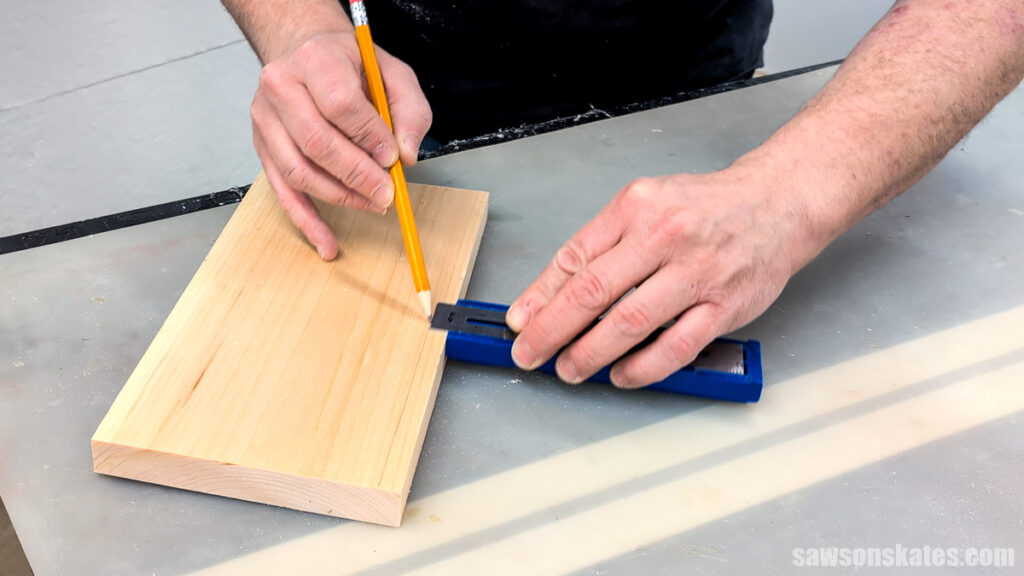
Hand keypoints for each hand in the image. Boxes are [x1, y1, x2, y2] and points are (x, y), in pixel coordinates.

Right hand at [251, 31, 431, 259]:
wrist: (304, 51)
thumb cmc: (349, 64)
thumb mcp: (391, 72)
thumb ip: (408, 110)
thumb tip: (406, 156)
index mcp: (315, 60)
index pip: (339, 104)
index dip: (368, 137)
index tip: (391, 158)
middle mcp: (281, 87)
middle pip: (316, 142)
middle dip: (356, 175)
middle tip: (386, 193)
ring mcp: (266, 119)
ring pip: (298, 171)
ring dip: (340, 196)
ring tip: (372, 205)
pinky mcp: (262, 147)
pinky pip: (283, 192)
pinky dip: (307, 221)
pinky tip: (326, 243)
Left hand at [506, 167, 817, 387]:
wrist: (777, 203)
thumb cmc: (703, 208)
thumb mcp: (644, 206)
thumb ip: (598, 245)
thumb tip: (547, 295)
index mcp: (636, 207)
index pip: (574, 257)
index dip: (539, 296)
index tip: (518, 323)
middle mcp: (664, 236)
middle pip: (593, 292)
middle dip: (552, 330)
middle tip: (530, 354)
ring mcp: (697, 272)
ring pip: (630, 323)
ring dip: (590, 353)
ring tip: (569, 370)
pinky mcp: (725, 306)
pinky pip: (676, 347)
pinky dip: (642, 368)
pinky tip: (620, 376)